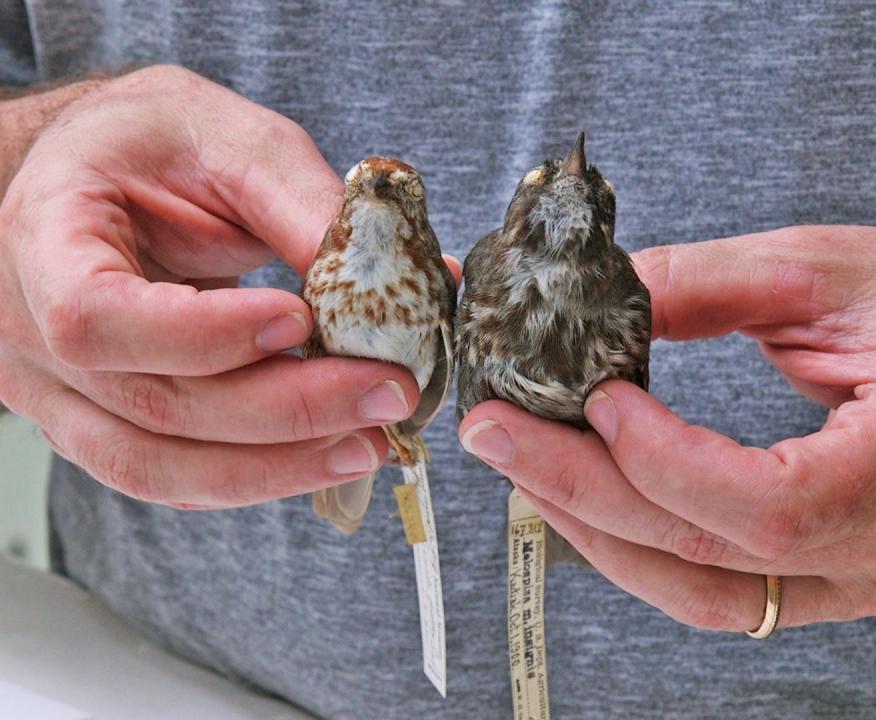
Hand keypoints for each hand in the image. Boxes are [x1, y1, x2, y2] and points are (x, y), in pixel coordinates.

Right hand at [0, 65, 448, 508]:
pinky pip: (171, 475)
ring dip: (277, 467)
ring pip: (158, 467)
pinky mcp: (103, 424)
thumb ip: (306, 207)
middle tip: (386, 394)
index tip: (300, 320)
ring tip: (370, 444)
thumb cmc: (156, 145)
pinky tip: (324, 455)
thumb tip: (417, 275)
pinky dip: (254, 475)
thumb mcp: (231, 143)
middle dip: (286, 412)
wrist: (101, 175)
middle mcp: (29, 332)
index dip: (204, 334)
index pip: (97, 316)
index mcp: (44, 238)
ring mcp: (60, 393)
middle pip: (153, 406)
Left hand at [460, 226, 875, 630]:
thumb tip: (589, 301)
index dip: (666, 460)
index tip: (597, 399)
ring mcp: (861, 577)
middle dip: (585, 493)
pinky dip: (639, 550)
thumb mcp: (825, 270)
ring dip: (598, 533)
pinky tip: (584, 500)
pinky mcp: (829, 578)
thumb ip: (705, 284)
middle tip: (497, 434)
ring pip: (702, 595)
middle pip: (713, 551)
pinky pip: (717, 594)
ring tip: (522, 466)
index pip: (775, 503)